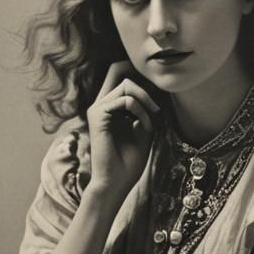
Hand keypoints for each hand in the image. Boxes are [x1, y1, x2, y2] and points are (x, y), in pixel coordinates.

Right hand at [85, 62, 159, 207]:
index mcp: (109, 107)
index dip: (135, 71)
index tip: (156, 89)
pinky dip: (140, 111)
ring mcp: (97, 109)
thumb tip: (152, 86)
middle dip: (144, 86)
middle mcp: (100, 104)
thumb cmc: (130, 161)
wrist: (116, 182)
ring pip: (125, 84)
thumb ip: (144, 107)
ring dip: (144, 100)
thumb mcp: (143, 128)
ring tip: (151, 119)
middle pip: (119, 72)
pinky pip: (125, 100)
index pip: (116, 73)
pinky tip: (144, 126)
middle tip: (156, 109)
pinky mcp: (97, 115)